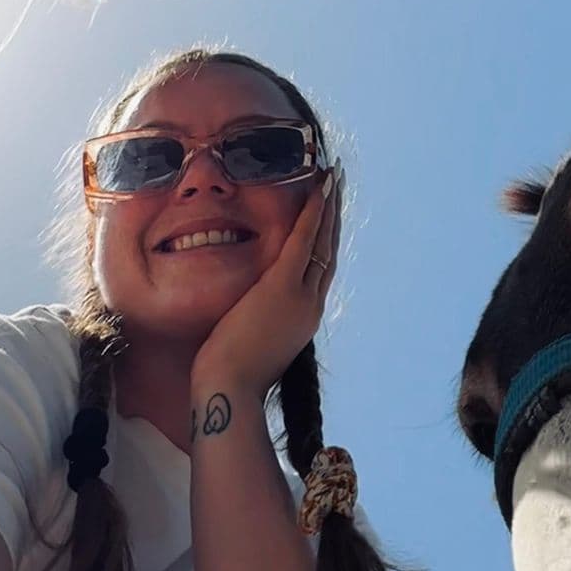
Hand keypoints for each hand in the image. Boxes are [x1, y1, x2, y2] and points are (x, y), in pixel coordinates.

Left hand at [190, 166, 341, 399]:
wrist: (229, 391)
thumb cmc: (229, 377)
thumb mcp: (251, 346)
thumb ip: (257, 326)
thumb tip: (247, 318)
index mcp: (302, 319)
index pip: (318, 272)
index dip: (325, 242)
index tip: (329, 219)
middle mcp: (310, 305)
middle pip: (328, 252)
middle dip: (334, 218)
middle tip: (340, 187)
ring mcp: (300, 295)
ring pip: (321, 241)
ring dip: (330, 207)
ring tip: (336, 179)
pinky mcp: (282, 287)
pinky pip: (303, 240)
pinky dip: (314, 213)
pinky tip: (320, 188)